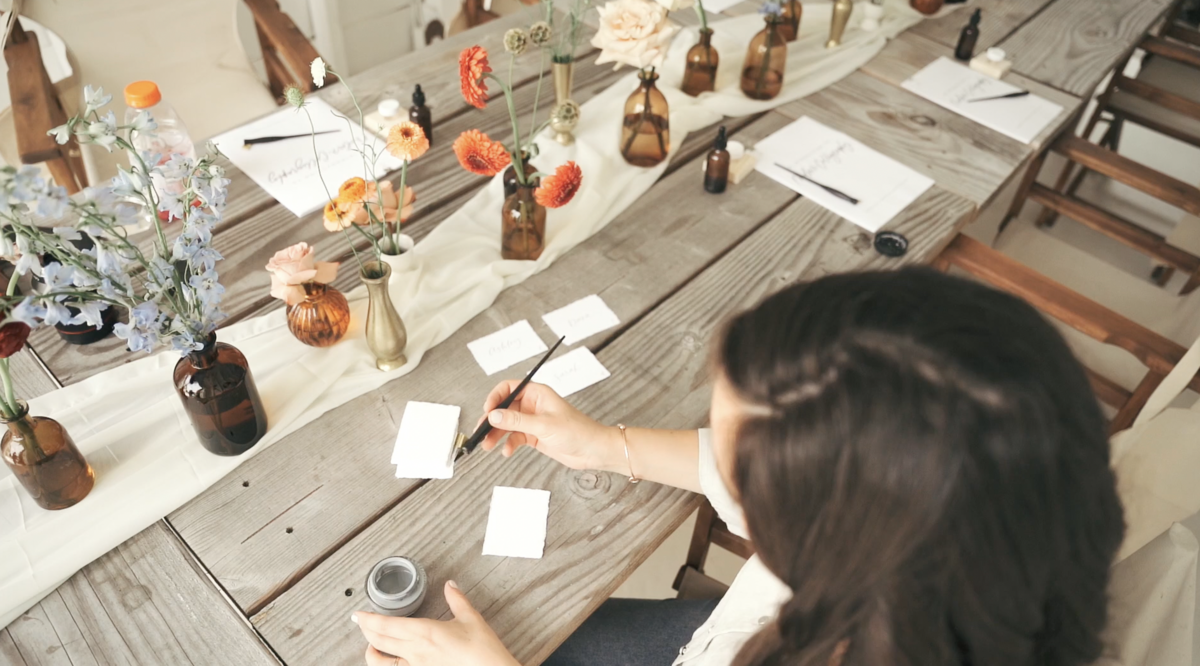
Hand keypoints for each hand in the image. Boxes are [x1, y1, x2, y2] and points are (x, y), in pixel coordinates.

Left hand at [354, 581, 519, 665]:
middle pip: (379, 641)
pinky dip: (385, 665)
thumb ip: (457, 599)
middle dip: (366, 631)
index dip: (369, 619)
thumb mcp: (471, 618)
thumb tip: (450, 585)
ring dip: (371, 651)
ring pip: (381, 662)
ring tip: (370, 643)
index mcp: (425, 632)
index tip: (360, 614)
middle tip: (361, 622)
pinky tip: (387, 661)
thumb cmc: (482, 650)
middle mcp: (415, 651)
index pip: (387, 625)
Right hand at [478, 381, 622, 471]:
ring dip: (496, 435)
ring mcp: (533, 421)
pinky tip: (507, 452)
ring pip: (507, 424)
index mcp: (537, 393)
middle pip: (505, 408)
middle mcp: (533, 405)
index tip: (487, 410)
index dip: (495, 397)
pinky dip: (509, 444)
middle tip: (481, 431)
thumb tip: (494, 416)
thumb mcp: (544, 425)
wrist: (593, 451)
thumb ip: (517, 420)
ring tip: (487, 446)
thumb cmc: (578, 431)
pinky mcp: (534, 435)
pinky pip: (515, 437)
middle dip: (492, 420)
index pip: (509, 388)